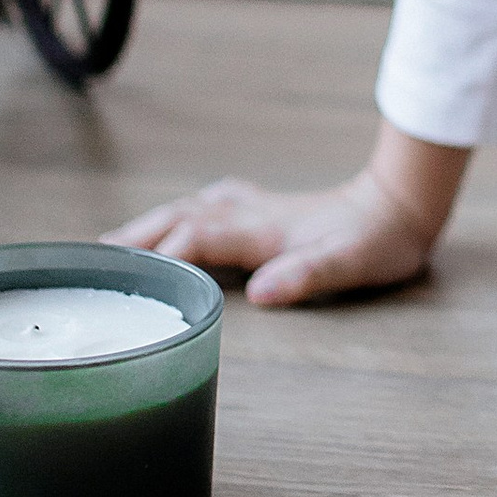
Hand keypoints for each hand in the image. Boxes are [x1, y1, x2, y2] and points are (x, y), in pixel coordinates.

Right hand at [104, 122, 470, 304]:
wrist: (402, 204)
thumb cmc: (377, 241)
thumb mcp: (348, 265)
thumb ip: (305, 276)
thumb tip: (262, 292)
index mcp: (264, 231)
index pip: (196, 239)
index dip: (159, 255)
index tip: (119, 275)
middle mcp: (254, 214)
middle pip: (183, 218)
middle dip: (139, 235)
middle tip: (94, 255)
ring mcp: (261, 207)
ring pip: (194, 207)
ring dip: (155, 222)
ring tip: (119, 241)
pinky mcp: (270, 208)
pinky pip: (213, 205)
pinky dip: (186, 212)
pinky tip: (184, 216)